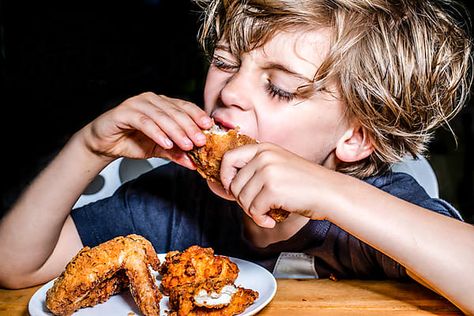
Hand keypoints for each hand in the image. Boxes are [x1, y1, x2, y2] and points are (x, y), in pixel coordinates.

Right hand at [81, 92, 212, 167]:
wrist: (104, 144)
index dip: (198, 116)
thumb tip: (195, 163)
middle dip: (190, 127)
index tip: (209, 128)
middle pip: (176, 112)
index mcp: (163, 104)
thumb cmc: (131, 141)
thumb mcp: (159, 149)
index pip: (185, 107)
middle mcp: (152, 100)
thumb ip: (176, 153)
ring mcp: (137, 103)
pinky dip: (157, 133)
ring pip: (162, 116)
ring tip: (187, 145)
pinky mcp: (124, 112)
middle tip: (201, 141)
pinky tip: (166, 143)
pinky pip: (144, 121)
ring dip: (176, 131)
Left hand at [220, 143, 329, 227]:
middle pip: (234, 184)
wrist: (330, 192)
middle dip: (243, 201)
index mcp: (263, 148)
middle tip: (259, 207)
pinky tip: (272, 219)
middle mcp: (263, 156)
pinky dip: (261, 220)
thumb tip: (224, 186)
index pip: (228, 158)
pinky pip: (254, 211)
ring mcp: (267, 171)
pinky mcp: (272, 189)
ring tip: (269, 213)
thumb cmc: (305, 184)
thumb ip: (254, 171)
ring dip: (253, 212)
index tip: (231, 190)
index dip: (225, 177)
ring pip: (242, 199)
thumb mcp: (278, 166)